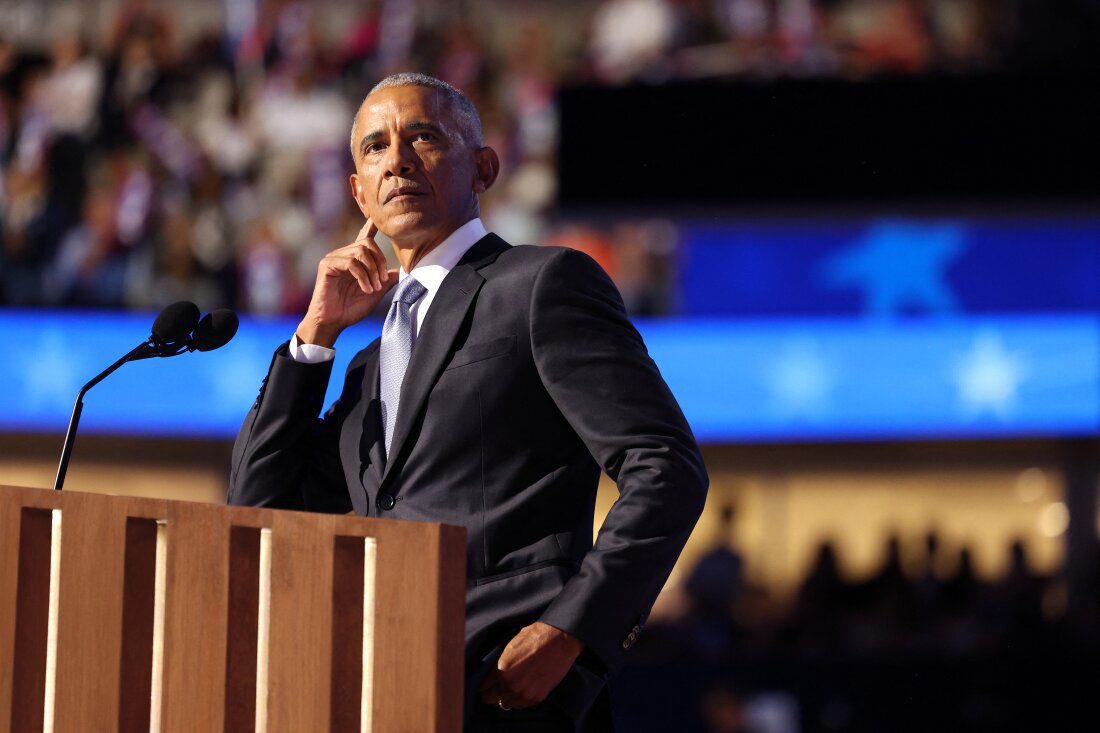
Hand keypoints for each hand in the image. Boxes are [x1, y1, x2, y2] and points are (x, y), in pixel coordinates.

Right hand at [296, 220, 397, 347]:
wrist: (332, 323)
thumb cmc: (350, 309)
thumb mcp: (375, 294)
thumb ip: (386, 281)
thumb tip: (400, 272)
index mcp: (355, 260)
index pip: (364, 237)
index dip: (371, 226)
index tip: (378, 219)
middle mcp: (343, 255)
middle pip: (367, 243)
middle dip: (380, 261)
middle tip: (382, 281)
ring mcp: (334, 258)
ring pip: (360, 252)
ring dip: (372, 271)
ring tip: (374, 288)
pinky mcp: (327, 265)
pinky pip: (351, 263)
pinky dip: (362, 276)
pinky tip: (366, 289)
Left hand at [477, 622, 583, 709]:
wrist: (560, 640)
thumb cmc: (535, 637)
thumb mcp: (510, 646)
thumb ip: (500, 662)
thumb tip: (492, 672)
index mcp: (501, 670)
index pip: (484, 686)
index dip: (482, 685)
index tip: (482, 686)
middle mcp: (511, 684)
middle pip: (491, 698)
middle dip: (489, 695)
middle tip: (488, 692)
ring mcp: (524, 693)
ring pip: (505, 704)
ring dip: (503, 699)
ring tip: (504, 693)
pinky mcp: (537, 697)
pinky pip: (521, 705)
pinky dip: (517, 701)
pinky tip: (517, 693)